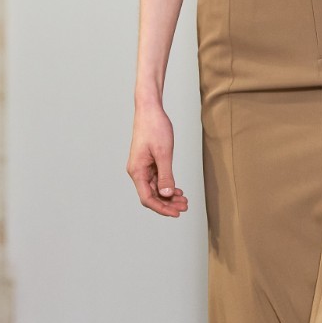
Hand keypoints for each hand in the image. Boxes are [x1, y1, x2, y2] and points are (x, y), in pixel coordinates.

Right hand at [127, 102, 188, 216]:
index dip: (162, 208)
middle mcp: (137, 171)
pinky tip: (177, 190)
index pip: (147, 198)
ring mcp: (142, 167)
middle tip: (184, 207)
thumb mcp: (164, 153)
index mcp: (137, 171)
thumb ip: (166, 175)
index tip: (176, 213)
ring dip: (169, 196)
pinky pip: (157, 179)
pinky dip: (167, 186)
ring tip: (184, 200)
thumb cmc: (155, 127)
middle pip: (151, 196)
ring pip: (155, 188)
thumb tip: (166, 194)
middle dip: (167, 204)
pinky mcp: (148, 162)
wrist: (150, 109)